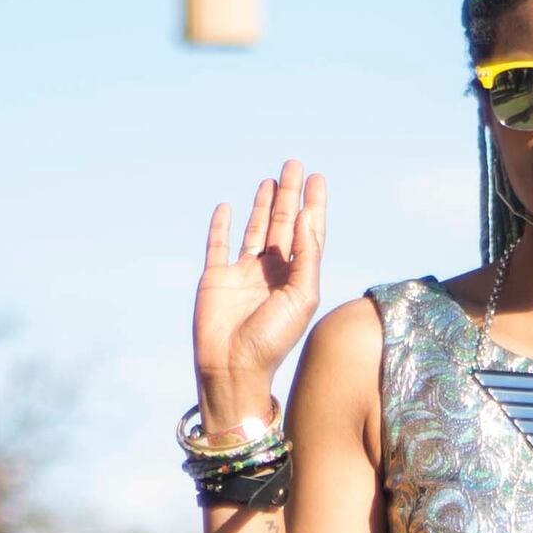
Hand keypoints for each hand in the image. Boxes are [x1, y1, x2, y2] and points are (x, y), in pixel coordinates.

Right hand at [193, 159, 323, 432]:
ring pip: (255, 230)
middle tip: (295, 165)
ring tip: (271, 179)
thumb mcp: (301, 298)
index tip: (317, 179)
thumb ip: (307, 256)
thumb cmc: (273, 340)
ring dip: (263, 204)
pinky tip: (226, 207)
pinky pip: (218, 245)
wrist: (233, 367)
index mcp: (295, 278)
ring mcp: (242, 274)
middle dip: (289, 195)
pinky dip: (221, 226)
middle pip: (282, 224)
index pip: (307, 233)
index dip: (312, 206)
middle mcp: (271, 273)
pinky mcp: (215, 278)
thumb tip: (305, 216)